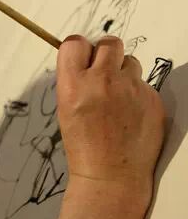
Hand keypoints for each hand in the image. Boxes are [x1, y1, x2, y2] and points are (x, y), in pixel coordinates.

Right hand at [56, 35, 165, 201]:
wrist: (111, 175)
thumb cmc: (83, 145)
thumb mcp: (66, 108)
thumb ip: (76, 81)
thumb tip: (87, 61)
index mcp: (74, 84)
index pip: (75, 42)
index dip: (79, 49)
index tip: (82, 58)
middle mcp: (102, 81)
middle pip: (109, 43)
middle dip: (105, 53)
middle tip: (103, 71)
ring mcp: (131, 89)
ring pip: (131, 62)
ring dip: (124, 73)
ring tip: (118, 96)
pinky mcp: (153, 99)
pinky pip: (144, 84)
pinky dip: (137, 94)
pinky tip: (131, 114)